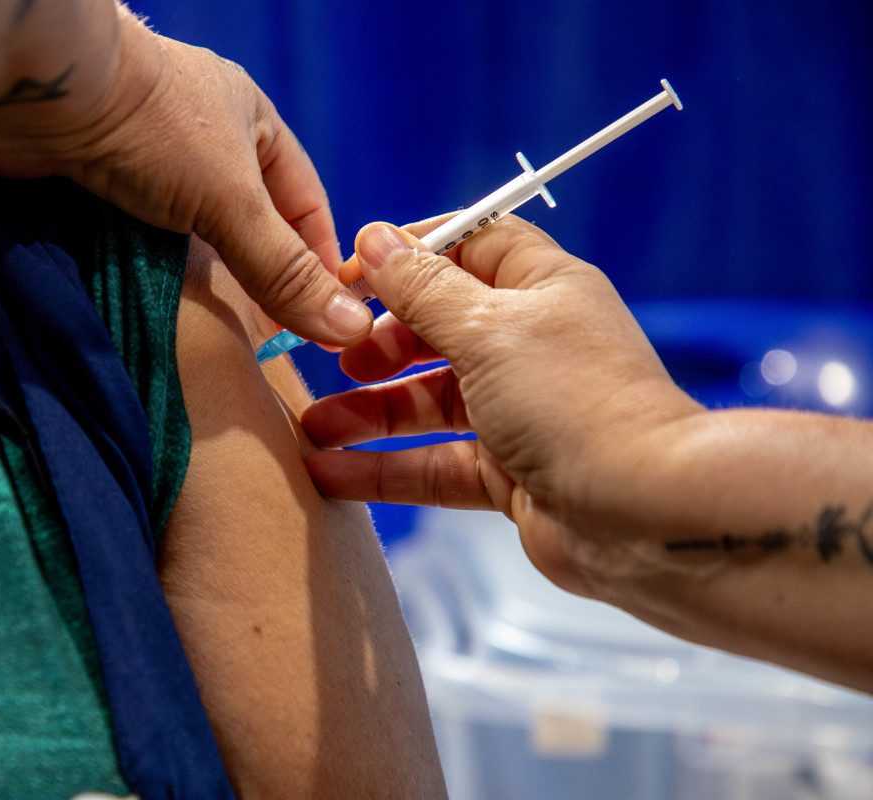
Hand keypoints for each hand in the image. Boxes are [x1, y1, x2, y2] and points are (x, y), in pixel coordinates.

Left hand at [0, 7, 371, 346]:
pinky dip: (156, 279)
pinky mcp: (102, 187)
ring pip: (194, 240)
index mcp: (251, 122)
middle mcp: (204, 140)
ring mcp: (150, 164)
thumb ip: (284, 269)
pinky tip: (168, 318)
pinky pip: (143, 244)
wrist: (36, 96)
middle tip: (271, 346)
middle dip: (260, 282)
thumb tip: (349, 329)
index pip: (304, 205)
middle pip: (249, 227)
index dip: (319, 264)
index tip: (327, 325)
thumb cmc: (148, 129)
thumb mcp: (232, 201)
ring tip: (223, 343)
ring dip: (206, 286)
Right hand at [302, 217, 701, 581]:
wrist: (643, 512)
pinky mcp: (508, 473)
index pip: (467, 248)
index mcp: (540, 289)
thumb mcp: (488, 328)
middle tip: (337, 355)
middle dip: (381, 342)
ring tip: (313, 426)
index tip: (349, 275)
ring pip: (427, 402)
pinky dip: (383, 468)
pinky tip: (331, 471)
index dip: (408, 256)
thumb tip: (374, 241)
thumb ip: (422, 289)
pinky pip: (432, 463)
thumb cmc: (577, 402)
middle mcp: (530, 345)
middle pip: (437, 329)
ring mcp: (519, 412)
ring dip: (369, 412)